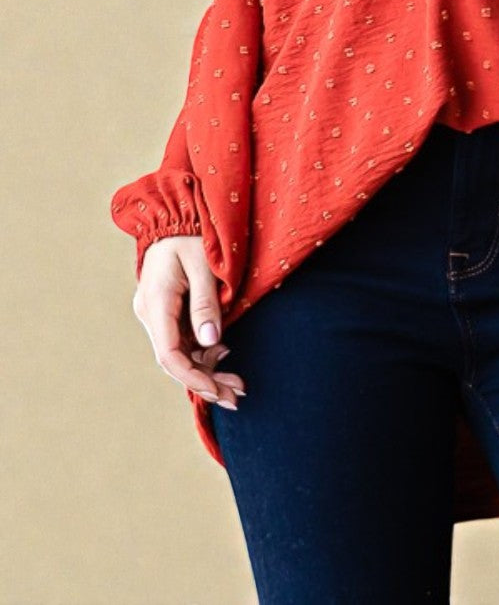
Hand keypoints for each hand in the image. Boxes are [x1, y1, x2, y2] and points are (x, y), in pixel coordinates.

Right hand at [131, 235, 246, 410]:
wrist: (178, 211)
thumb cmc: (194, 232)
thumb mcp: (204, 263)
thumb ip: (206, 303)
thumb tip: (212, 343)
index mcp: (156, 301)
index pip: (169, 354)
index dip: (194, 377)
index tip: (219, 391)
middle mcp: (151, 311)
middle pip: (175, 359)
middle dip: (205, 380)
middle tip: (237, 397)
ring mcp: (157, 312)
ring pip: (180, 353)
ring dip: (207, 369)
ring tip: (237, 383)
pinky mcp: (168, 310)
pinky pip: (183, 340)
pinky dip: (203, 351)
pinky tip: (223, 353)